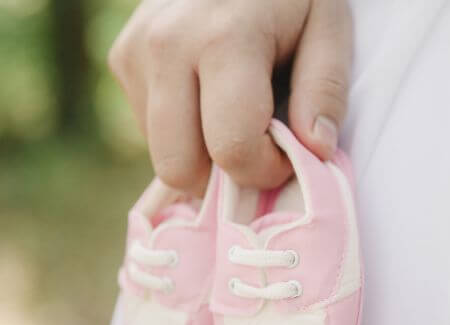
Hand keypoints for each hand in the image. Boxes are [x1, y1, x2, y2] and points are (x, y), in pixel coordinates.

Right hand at [108, 0, 352, 194]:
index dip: (266, 169)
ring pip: (161, 154)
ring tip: (233, 109)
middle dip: (223, 174)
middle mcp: (166, 46)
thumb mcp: (328, 26)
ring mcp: (135, 52)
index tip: (288, 148)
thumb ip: (326, 89)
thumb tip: (314, 150)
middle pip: (179, 168)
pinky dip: (182, 130)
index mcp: (223, 40)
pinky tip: (207, 94)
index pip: (232, 151)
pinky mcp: (121, 58)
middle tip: (258, 143)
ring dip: (202, 152)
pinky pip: (150, 130)